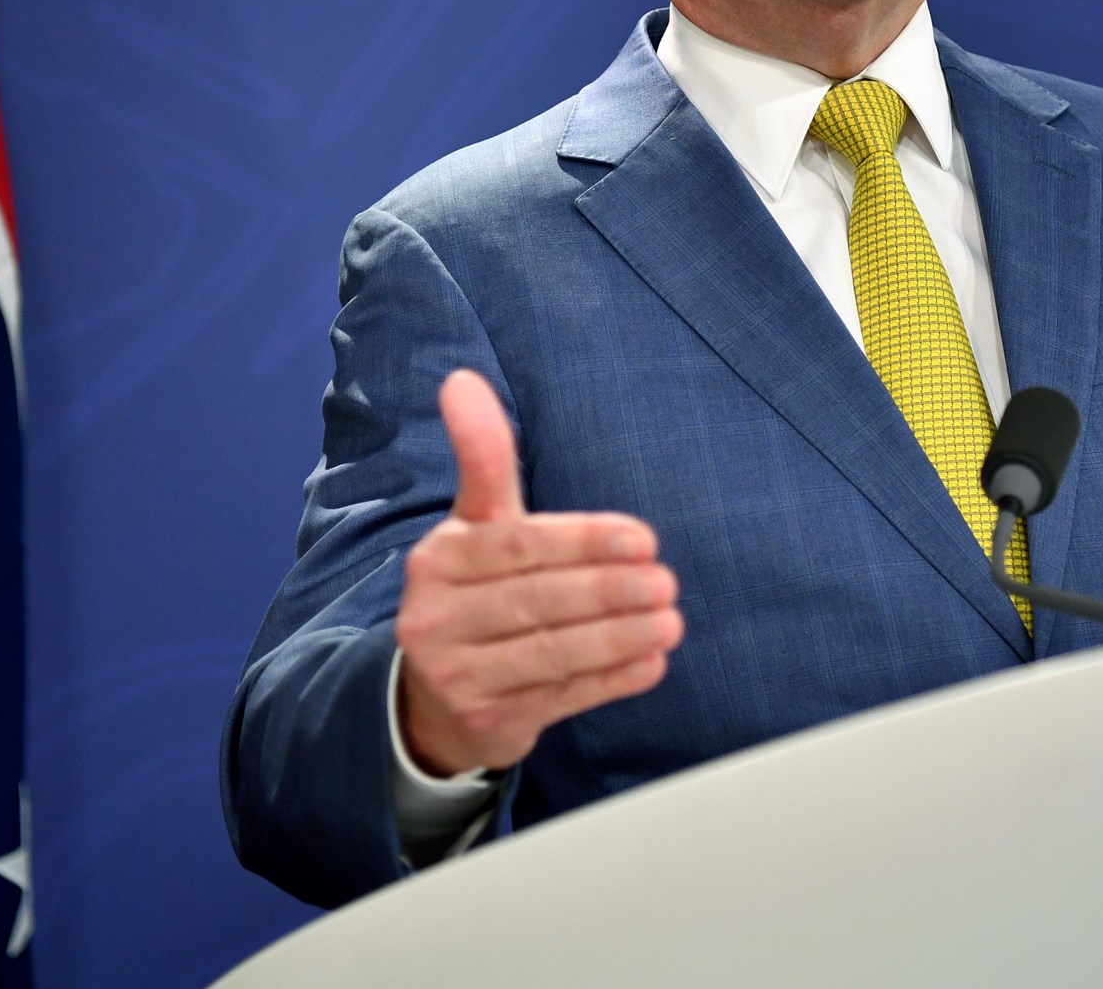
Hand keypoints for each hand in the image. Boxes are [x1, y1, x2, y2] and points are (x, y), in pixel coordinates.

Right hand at [395, 370, 683, 776]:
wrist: (432, 695)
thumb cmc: (474, 591)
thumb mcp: (475, 524)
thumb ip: (483, 458)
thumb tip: (462, 380)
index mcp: (439, 559)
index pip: (518, 546)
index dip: (582, 542)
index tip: (642, 538)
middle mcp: (436, 617)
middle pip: (534, 601)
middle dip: (606, 591)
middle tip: (665, 581)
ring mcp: (456, 675)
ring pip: (549, 653)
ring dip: (617, 638)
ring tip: (670, 621)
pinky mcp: (485, 722)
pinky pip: (559, 698)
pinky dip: (609, 682)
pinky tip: (651, 665)